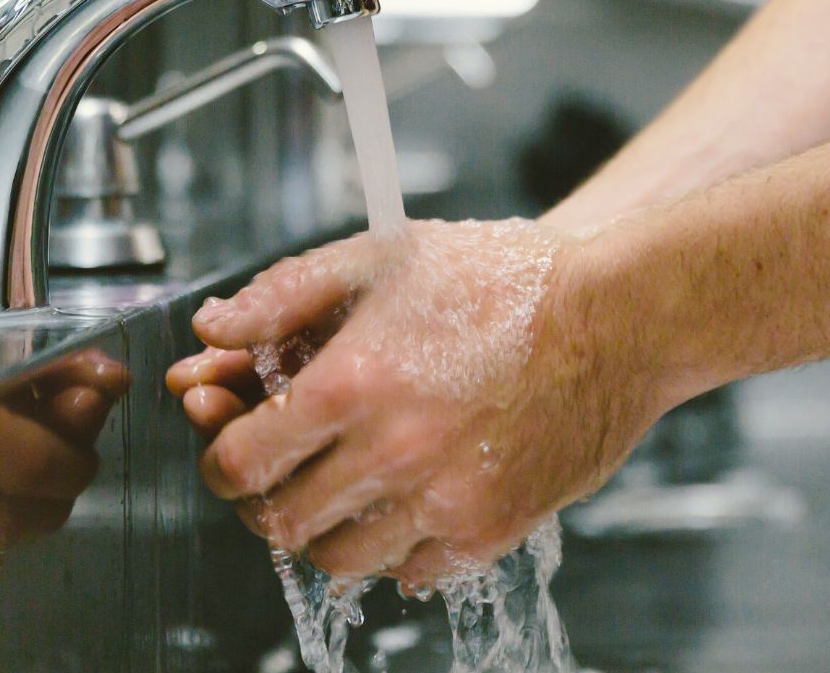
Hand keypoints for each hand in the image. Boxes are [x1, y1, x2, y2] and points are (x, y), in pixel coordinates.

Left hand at [167, 218, 662, 585]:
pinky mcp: (490, 529)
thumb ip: (285, 294)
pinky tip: (407, 502)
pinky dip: (396, 549)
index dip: (221, 457)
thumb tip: (211, 332)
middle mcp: (391, 453)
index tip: (235, 447)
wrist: (617, 316)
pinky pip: (411, 573)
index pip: (239, 463)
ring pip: (338, 561)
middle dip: (264, 498)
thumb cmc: (505, 280)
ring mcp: (443, 500)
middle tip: (283, 472)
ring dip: (326, 530)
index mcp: (351, 383)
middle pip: (278, 522)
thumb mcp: (384, 256)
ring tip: (347, 486)